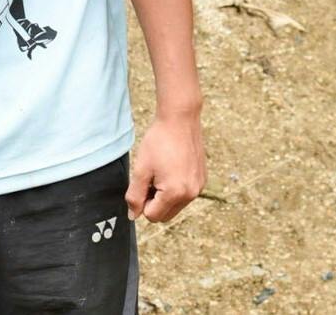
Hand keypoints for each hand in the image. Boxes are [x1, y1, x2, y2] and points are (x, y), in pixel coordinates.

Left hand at [125, 108, 205, 222]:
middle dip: (154, 201)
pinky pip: (185, 194)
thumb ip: (135, 195)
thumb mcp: (141, 168)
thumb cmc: (158, 141)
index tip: (142, 182)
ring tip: (160, 171)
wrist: (179, 119)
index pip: (153, 216)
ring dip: (164, 195)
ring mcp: (199, 187)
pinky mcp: (202, 180)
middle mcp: (191, 194)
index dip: (142, 202)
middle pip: (165, 215)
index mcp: (175, 193)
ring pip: (175, 205)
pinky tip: (171, 167)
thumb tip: (133, 215)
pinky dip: (176, 187)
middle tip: (149, 177)